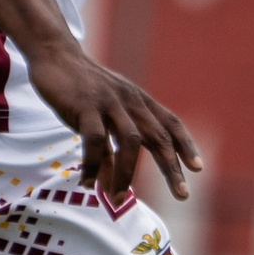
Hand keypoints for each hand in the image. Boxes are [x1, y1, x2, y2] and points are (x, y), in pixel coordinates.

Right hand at [23, 36, 202, 205]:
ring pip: (130, 142)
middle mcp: (130, 100)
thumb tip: (111, 183)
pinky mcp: (85, 105)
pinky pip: (95, 139)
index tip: (197, 169)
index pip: (170, 123)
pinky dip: (93, 164)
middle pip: (158, 136)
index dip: (185, 145)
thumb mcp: (102, 116)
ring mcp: (109, 102)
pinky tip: (87, 182)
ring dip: (126, 174)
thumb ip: (110, 147)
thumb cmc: (80, 89)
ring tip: (118, 199)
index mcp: (138, 100)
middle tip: (182, 195)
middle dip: (171, 167)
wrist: (55, 55)